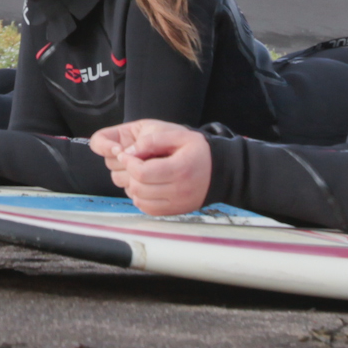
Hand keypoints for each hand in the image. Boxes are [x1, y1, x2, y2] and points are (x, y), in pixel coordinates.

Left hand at [89, 120, 212, 216]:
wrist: (222, 172)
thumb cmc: (200, 152)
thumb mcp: (180, 136)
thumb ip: (153, 140)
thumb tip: (129, 152)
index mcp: (179, 170)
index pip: (142, 172)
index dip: (128, 163)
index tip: (125, 155)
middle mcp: (178, 191)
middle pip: (139, 188)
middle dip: (129, 174)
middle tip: (130, 163)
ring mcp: (177, 204)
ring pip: (140, 201)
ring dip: (133, 187)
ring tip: (138, 174)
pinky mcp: (175, 211)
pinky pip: (149, 210)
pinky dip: (141, 199)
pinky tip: (145, 187)